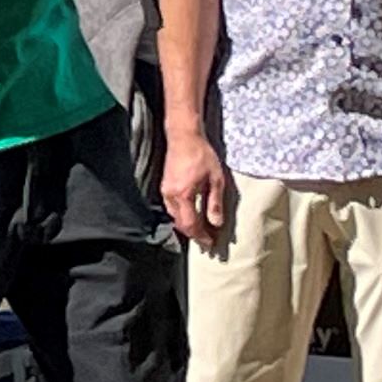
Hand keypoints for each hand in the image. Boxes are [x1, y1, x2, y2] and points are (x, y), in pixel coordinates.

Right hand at [162, 132, 232, 249]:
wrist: (184, 137)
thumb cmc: (202, 155)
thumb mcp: (216, 179)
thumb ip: (215, 203)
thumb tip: (216, 223)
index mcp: (184, 195)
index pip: (191, 224)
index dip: (201, 236)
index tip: (211, 244)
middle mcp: (171, 196)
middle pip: (180, 224)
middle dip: (193, 234)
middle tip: (207, 241)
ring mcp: (165, 191)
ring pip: (174, 217)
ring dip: (187, 225)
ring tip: (201, 229)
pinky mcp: (165, 186)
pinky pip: (172, 208)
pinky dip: (182, 216)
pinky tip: (192, 214)